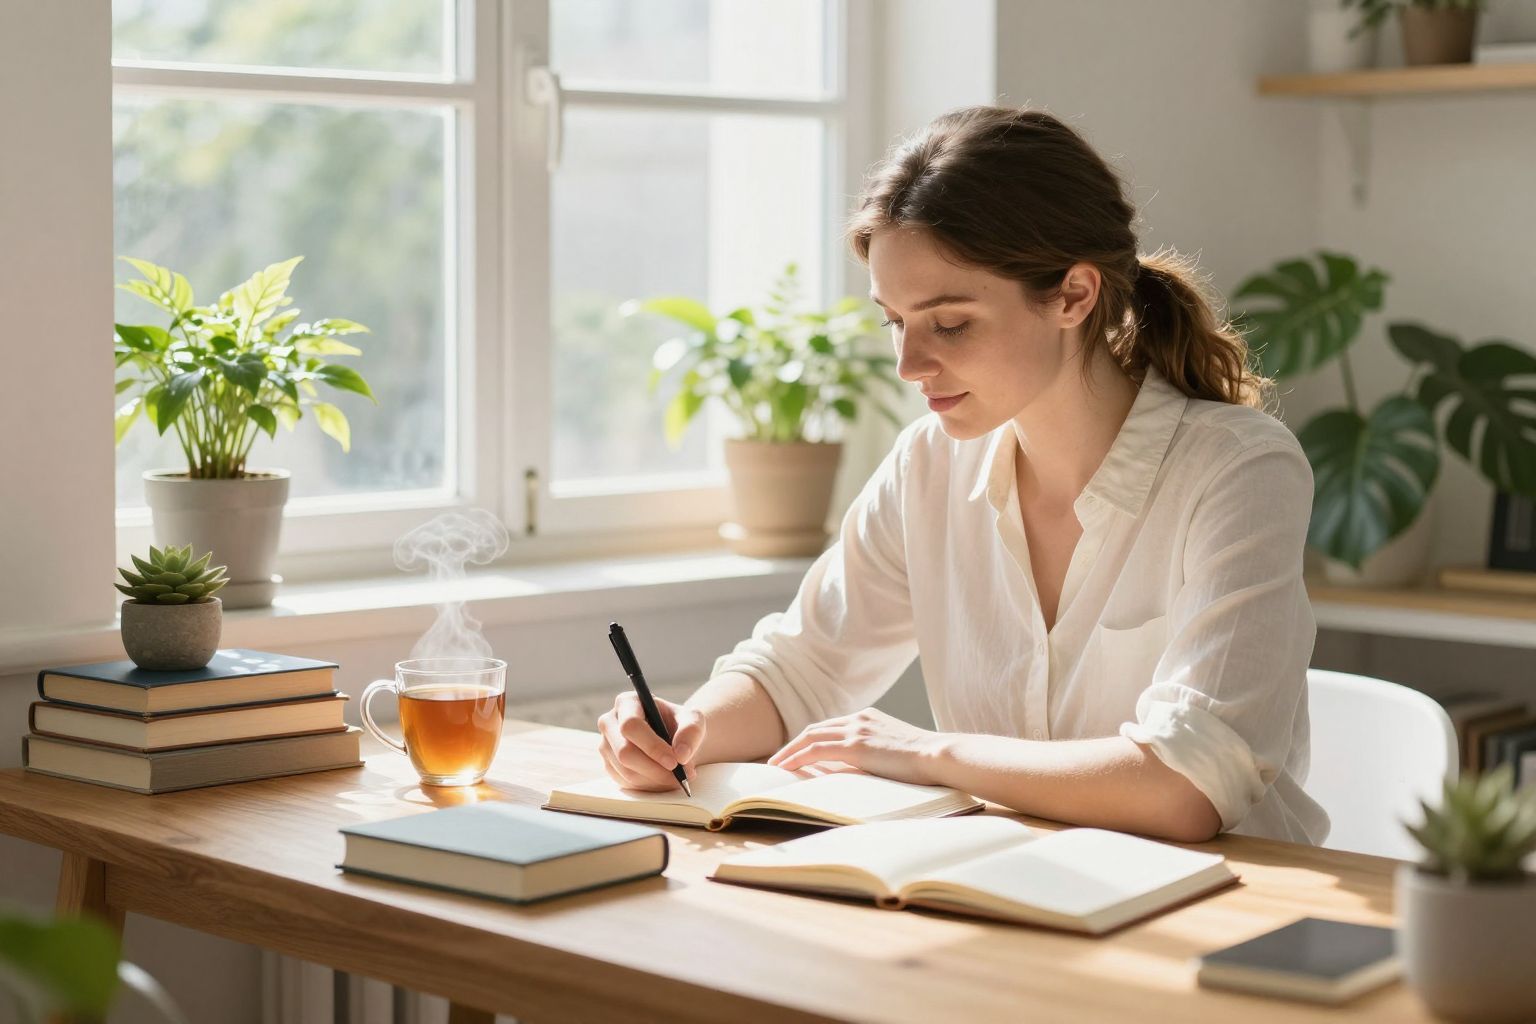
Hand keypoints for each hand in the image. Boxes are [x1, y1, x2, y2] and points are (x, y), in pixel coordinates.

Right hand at [596, 693, 705, 791]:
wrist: (674, 739)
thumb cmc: (681, 725)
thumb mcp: (693, 720)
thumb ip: (691, 731)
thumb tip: (681, 754)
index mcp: (627, 702)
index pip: (631, 725)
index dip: (652, 746)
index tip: (674, 761)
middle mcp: (609, 722)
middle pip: (625, 752)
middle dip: (655, 769)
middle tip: (681, 776)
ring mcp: (606, 745)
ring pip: (626, 771)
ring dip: (655, 779)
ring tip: (679, 777)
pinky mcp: (609, 765)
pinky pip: (626, 782)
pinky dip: (649, 786)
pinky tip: (665, 779)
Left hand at [767, 707, 948, 786]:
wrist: (940, 755)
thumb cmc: (925, 762)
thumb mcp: (895, 752)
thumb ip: (874, 755)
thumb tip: (855, 771)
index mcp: (868, 718)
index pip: (830, 727)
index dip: (810, 740)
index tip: (796, 753)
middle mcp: (859, 719)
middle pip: (815, 729)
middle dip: (793, 744)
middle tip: (777, 760)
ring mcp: (856, 730)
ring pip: (810, 737)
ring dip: (788, 752)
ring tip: (774, 767)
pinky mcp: (855, 745)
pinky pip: (816, 750)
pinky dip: (797, 758)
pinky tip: (786, 768)